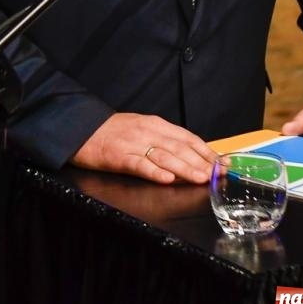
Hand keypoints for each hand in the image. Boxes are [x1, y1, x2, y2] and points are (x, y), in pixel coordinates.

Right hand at [70, 112, 216, 184]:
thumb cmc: (110, 130)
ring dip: (186, 168)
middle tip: (219, 176)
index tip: (224, 164)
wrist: (78, 126)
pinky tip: (167, 179)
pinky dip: (154, 172)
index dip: (208, 152)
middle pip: (180, 148)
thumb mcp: (140, 128)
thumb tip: (190, 154)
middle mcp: (147, 132)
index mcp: (155, 124)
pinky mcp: (118, 157)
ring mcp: (133, 144)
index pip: (188, 138)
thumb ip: (163, 139)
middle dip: (202, 163)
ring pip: (165, 157)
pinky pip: (139, 165)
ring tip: (202, 179)